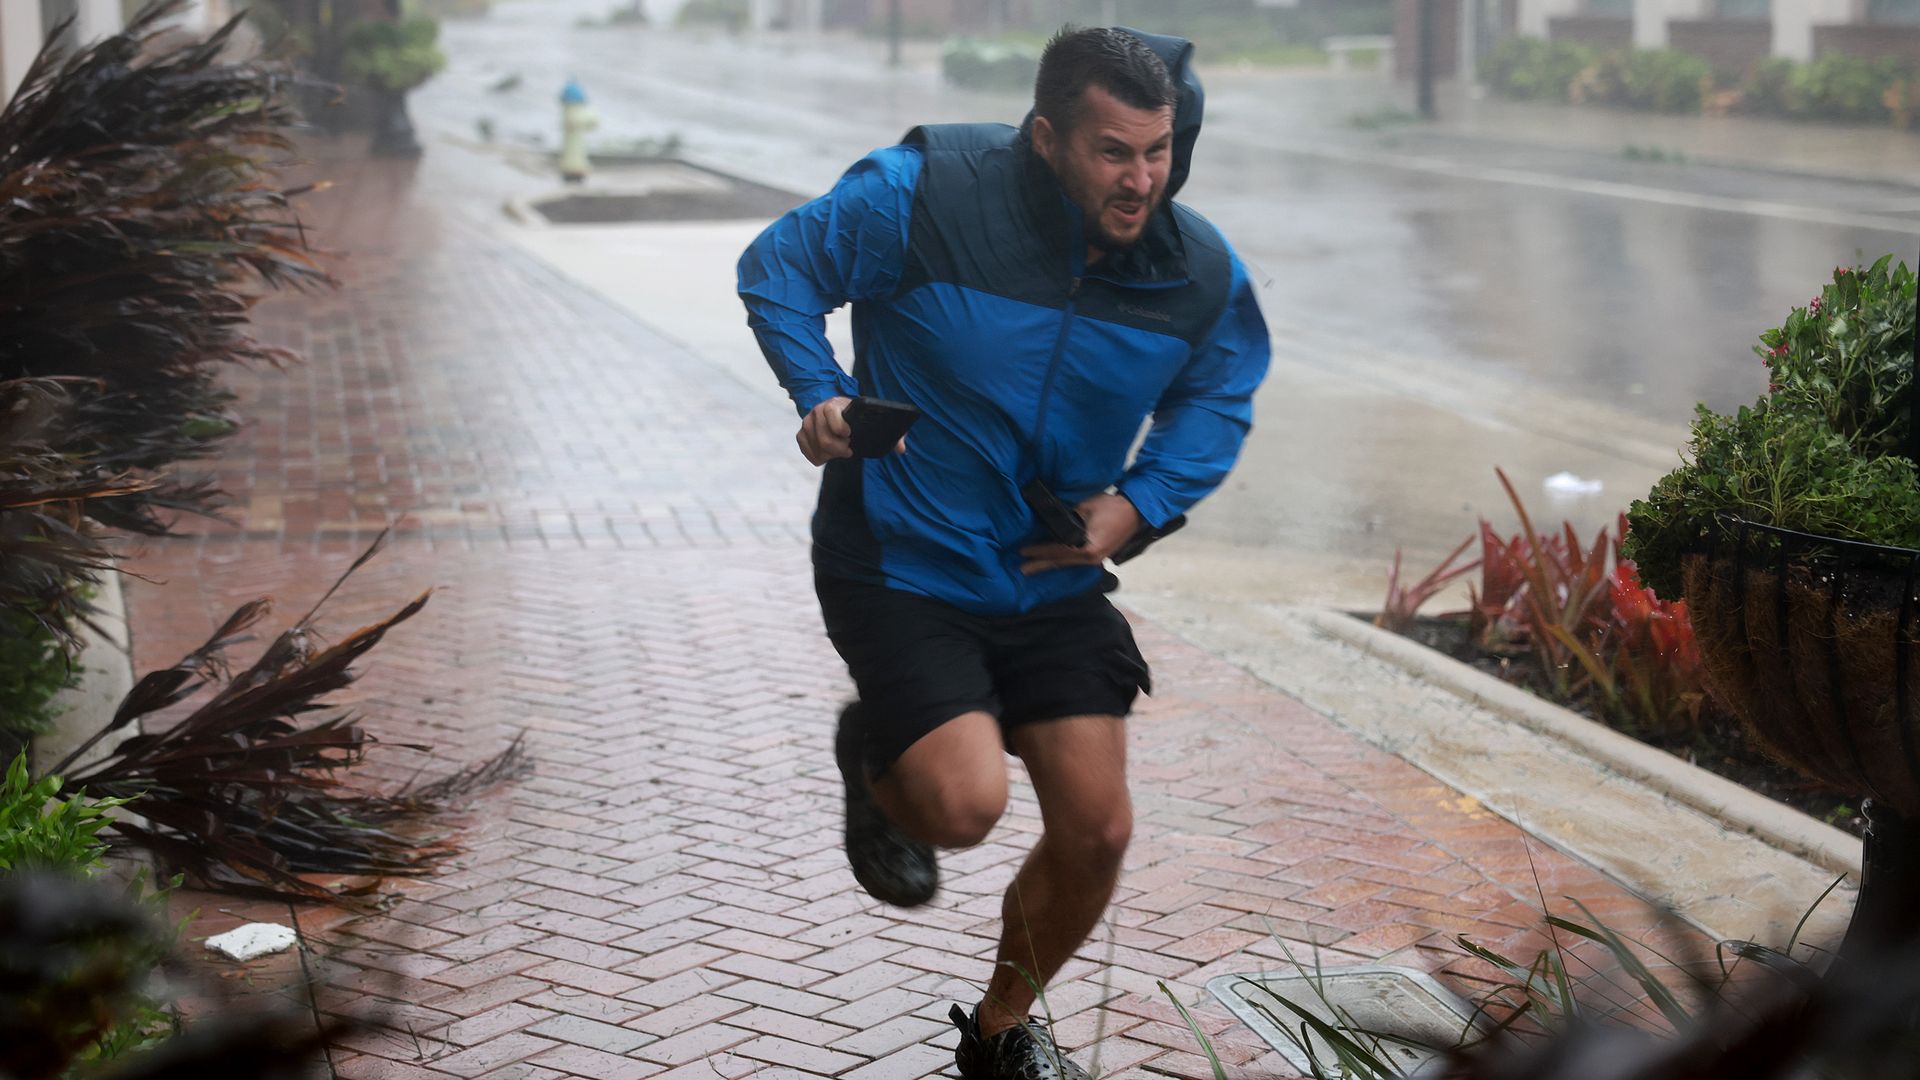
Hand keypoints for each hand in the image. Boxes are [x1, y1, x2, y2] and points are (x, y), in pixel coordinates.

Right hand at [797, 397, 908, 465]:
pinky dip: (817, 457)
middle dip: (838, 449)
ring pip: (816, 447)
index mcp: (835, 404)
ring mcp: (808, 422)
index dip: (840, 427)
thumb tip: (902, 449)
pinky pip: (806, 451)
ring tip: (840, 451)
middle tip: (849, 450)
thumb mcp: (871, 419)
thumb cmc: (856, 417)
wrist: (834, 407)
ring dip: (830, 455)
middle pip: (824, 438)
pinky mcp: (802, 433)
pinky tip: (828, 456)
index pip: (831, 413)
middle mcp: (818, 411)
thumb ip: (889, 433)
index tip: (849, 435)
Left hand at [1020, 493, 1139, 574]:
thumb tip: (1048, 519)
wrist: (1135, 512)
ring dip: (1050, 564)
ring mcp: (1096, 560)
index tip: (1024, 551)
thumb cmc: (1112, 507)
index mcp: (1089, 548)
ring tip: (1033, 567)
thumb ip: (1067, 515)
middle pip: (1061, 562)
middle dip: (1041, 564)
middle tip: (1023, 569)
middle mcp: (1092, 559)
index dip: (1040, 551)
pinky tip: (1052, 561)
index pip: (1059, 551)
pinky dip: (1062, 560)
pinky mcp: (1098, 556)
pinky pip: (1075, 561)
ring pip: (1068, 563)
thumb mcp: (1085, 506)